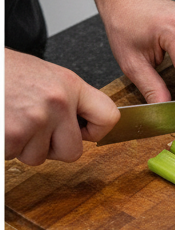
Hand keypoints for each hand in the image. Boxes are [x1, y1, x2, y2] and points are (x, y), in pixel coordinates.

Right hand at [5, 48, 119, 164]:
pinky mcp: (12, 135)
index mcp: (68, 84)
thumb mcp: (41, 75)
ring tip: (9, 117)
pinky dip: (5, 146)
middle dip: (50, 146)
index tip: (84, 132)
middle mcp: (56, 102)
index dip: (97, 131)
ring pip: (39, 157)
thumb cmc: (3, 72)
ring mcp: (34, 120)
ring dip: (22, 145)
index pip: (108, 117)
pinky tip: (2, 124)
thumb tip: (84, 128)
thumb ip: (65, 100)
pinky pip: (15, 156)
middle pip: (73, 152)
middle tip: (29, 124)